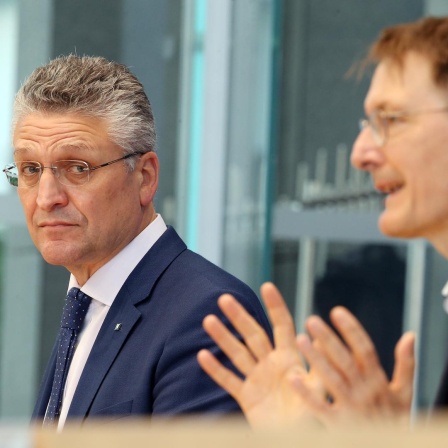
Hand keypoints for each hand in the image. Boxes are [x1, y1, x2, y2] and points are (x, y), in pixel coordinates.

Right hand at [197, 282, 322, 428]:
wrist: (296, 440)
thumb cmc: (313, 417)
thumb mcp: (318, 389)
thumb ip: (316, 365)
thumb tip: (314, 336)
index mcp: (291, 358)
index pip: (282, 325)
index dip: (275, 306)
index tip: (267, 285)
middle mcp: (272, 363)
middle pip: (253, 334)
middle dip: (240, 316)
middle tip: (224, 298)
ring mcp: (257, 379)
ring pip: (237, 353)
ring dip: (223, 337)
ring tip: (208, 320)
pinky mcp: (246, 397)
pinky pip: (229, 381)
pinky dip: (216, 369)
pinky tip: (202, 355)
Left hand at [293, 306, 414, 427]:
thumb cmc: (394, 421)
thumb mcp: (405, 394)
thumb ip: (405, 364)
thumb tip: (410, 335)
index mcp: (378, 381)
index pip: (365, 350)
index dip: (351, 330)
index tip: (336, 311)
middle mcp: (364, 392)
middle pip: (345, 360)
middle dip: (329, 339)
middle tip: (311, 320)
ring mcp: (351, 408)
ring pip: (332, 379)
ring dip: (316, 359)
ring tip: (300, 339)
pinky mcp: (339, 426)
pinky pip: (320, 408)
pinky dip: (307, 394)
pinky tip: (293, 378)